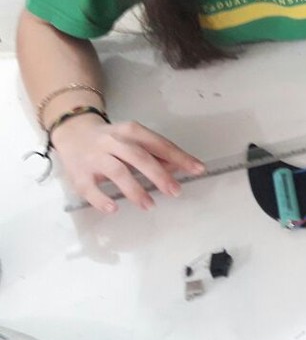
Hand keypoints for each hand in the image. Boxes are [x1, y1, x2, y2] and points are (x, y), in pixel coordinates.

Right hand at [49, 113, 204, 212]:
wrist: (73, 132)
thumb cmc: (112, 140)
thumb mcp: (134, 140)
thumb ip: (154, 153)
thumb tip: (178, 168)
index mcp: (131, 131)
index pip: (159, 144)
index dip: (179, 157)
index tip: (197, 169)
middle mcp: (113, 141)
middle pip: (140, 157)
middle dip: (159, 175)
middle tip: (175, 191)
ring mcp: (95, 157)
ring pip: (118, 172)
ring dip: (135, 190)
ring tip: (150, 205)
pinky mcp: (79, 173)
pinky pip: (90, 188)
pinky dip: (102, 199)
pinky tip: (114, 208)